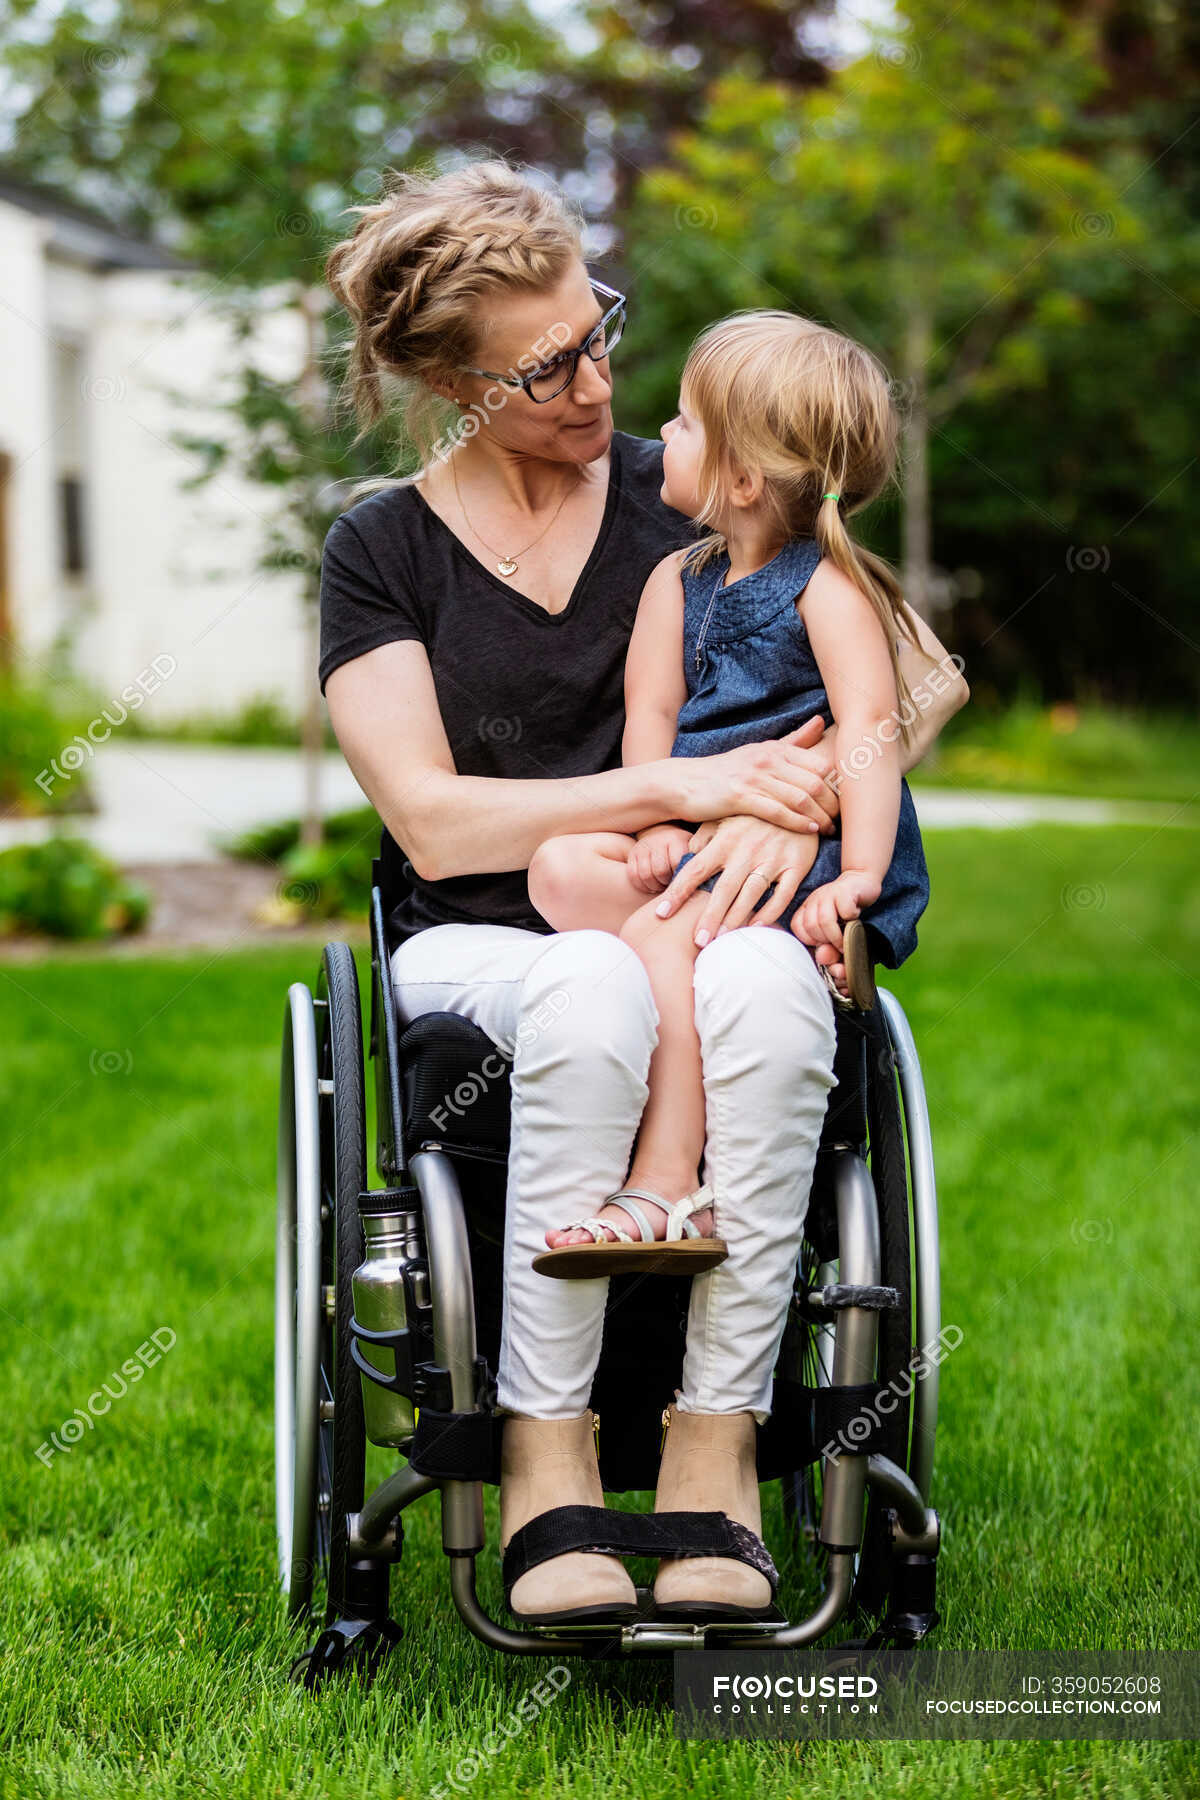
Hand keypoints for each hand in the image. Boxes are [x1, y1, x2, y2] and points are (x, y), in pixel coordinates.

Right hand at [627, 825, 693, 894]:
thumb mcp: (693, 852)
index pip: (677, 863)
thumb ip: (697, 864)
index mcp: (677, 839)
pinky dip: (642, 886)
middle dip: (667, 884)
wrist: (663, 836)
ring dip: (655, 887)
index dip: (681, 878)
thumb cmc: (683, 851)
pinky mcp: (632, 854)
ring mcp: (643, 846)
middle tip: (673, 886)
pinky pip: (633, 876)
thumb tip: (700, 882)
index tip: (684, 882)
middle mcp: (658, 840)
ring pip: (646, 875)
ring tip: (663, 887)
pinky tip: (652, 886)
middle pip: (660, 871)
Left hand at [652, 814, 821, 943]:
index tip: (661, 912)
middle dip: (709, 917)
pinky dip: (770, 913)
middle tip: (698, 941)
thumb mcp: (726, 817)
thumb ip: (705, 836)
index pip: (695, 870)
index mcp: (725, 840)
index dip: (677, 892)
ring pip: (751, 895)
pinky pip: (782, 894)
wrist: (799, 800)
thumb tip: (686, 856)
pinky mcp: (796, 866)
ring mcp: (772, 859)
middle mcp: (746, 851)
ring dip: (736, 919)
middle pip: (723, 890)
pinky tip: (756, 927)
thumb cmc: (755, 813)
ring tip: (721, 940)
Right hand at [675, 716, 841, 836]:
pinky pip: (778, 812)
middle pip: (815, 783)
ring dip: (820, 817)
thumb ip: (794, 741)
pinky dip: (798, 823)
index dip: (838, 786)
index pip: (820, 765)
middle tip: (841, 821)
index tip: (845, 804)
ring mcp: (754, 778)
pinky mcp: (740, 797)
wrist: (684, 784)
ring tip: (830, 830)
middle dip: (833, 805)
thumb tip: (821, 721)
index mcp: (776, 749)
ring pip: (800, 798)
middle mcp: (767, 759)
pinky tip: (810, 831)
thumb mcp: (761, 751)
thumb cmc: (727, 771)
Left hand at [790, 869, 881, 954]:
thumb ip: (829, 948)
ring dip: (836, 936)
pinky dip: (852, 918)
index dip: (810, 940)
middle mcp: (815, 900)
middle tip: (838, 944)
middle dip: (825, 941)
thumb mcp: (835, 930)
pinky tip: (855, 918)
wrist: (862, 882)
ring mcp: (828, 894)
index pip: (797, 927)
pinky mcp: (845, 891)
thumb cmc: (848, 910)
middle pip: (810, 926)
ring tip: (845, 941)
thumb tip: (823, 959)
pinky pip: (845, 910)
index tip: (824, 944)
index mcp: (807, 908)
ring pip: (824, 920)